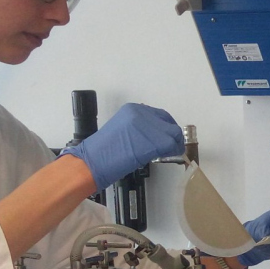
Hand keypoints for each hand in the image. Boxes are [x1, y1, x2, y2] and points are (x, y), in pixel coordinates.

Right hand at [58, 103, 183, 190]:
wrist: (95, 160)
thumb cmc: (104, 152)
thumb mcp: (122, 131)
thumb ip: (138, 128)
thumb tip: (154, 137)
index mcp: (133, 109)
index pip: (159, 115)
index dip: (165, 127)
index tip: (167, 137)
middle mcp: (141, 112)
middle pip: (167, 122)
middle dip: (172, 135)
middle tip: (172, 147)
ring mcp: (148, 125)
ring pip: (173, 133)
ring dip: (174, 144)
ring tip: (170, 153)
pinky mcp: (154, 139)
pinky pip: (171, 144)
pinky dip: (173, 151)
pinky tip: (170, 156)